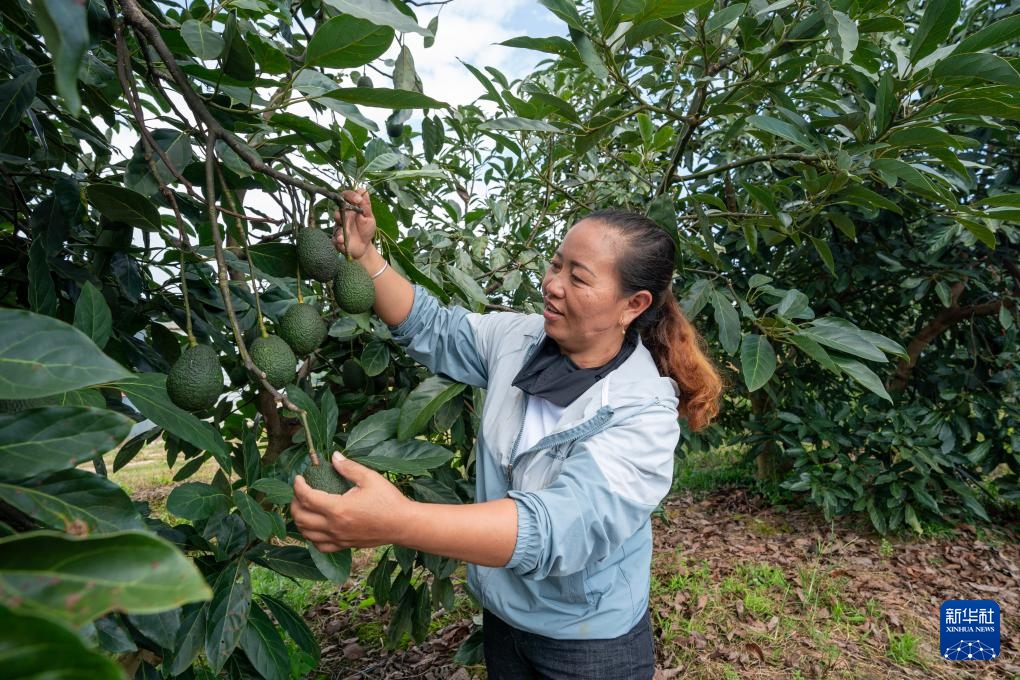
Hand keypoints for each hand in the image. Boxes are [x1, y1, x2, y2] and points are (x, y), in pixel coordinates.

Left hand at [291, 452, 412, 552]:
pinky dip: (311, 537)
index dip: (298, 486)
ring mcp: (338, 538)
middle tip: (300, 492)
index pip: (306, 497)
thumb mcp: (370, 478)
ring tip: (304, 508)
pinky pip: (320, 546)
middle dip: (294, 503)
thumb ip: (348, 467)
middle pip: (300, 517)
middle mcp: (334, 526)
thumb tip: (334, 456)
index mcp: (338, 508)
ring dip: (299, 520)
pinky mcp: (344, 545)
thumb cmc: (388, 500)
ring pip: (306, 534)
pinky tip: (315, 527)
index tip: (299, 477)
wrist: (403, 524)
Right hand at [333, 188, 376, 259]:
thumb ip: (366, 206)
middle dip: (341, 211)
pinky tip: (342, 241)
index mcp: (351, 208)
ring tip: (344, 234)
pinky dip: (338, 239)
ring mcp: (338, 226)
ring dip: (340, 227)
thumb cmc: (366, 230)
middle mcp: (343, 215)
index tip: (358, 200)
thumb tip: (364, 190)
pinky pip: (335, 237)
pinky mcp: (336, 237)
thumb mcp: (369, 218)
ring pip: (336, 223)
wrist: (364, 247)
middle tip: (346, 214)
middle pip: (338, 208)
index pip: (346, 196)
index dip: (351, 195)